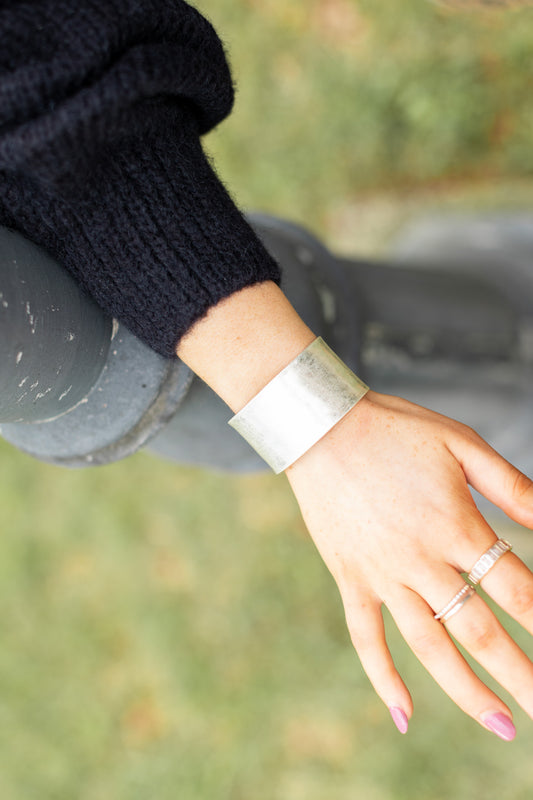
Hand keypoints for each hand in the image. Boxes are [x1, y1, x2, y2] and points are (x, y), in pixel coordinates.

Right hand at [286, 390, 532, 739]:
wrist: (321, 427)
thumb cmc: (397, 430)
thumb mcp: (462, 444)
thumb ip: (511, 486)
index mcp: (455, 524)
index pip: (516, 588)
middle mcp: (421, 559)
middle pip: (480, 630)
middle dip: (520, 674)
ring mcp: (381, 574)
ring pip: (429, 646)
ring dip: (467, 691)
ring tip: (503, 725)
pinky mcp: (349, 578)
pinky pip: (365, 637)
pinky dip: (383, 678)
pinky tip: (405, 715)